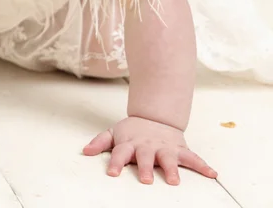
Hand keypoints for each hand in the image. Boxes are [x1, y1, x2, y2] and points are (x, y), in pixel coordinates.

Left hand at [83, 115, 216, 184]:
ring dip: (172, 169)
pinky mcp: (180, 149)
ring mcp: (164, 148)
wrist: (156, 116)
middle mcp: (147, 146)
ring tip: (174, 181)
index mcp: (130, 143)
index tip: (112, 173)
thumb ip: (101, 142)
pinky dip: (203, 165)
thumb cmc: (133, 130)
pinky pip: (193, 157)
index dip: (115, 163)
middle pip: (145, 157)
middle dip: (144, 168)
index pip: (120, 153)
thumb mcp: (114, 133)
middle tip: (145, 180)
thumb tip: (85, 151)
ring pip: (169, 159)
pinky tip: (212, 174)